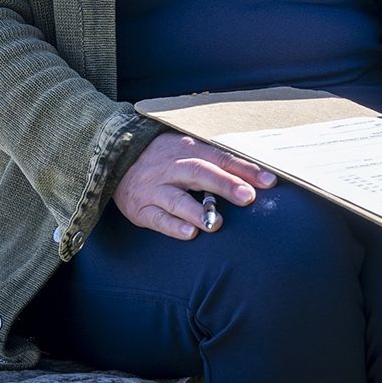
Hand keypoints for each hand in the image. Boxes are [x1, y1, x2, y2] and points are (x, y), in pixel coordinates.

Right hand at [112, 133, 276, 239]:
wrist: (113, 158)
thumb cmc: (162, 157)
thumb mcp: (186, 149)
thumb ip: (216, 160)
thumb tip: (256, 174)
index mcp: (186, 149)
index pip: (219, 158)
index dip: (244, 169)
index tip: (269, 181)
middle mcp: (171, 167)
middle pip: (200, 173)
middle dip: (225, 184)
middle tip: (248, 197)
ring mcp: (154, 188)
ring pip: (177, 198)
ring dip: (197, 210)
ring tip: (217, 222)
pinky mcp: (141, 208)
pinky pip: (158, 218)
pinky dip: (174, 226)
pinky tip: (190, 233)